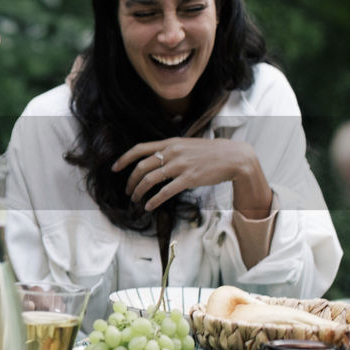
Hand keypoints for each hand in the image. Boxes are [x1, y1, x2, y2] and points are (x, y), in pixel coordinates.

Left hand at [114, 137, 272, 216]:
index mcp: (170, 143)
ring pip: (150, 180)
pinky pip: (165, 192)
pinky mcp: (189, 178)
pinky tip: (149, 206)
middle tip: (128, 191)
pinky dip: (154, 200)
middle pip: (141, 167)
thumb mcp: (187, 145)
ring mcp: (180, 165)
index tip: (114, 168)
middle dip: (130, 181)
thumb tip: (155, 159)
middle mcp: (172, 152)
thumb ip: (171, 150)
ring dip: (139, 192)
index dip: (124, 159)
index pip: (139, 148)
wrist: (234, 157)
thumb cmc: (210, 153)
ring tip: (135, 200)